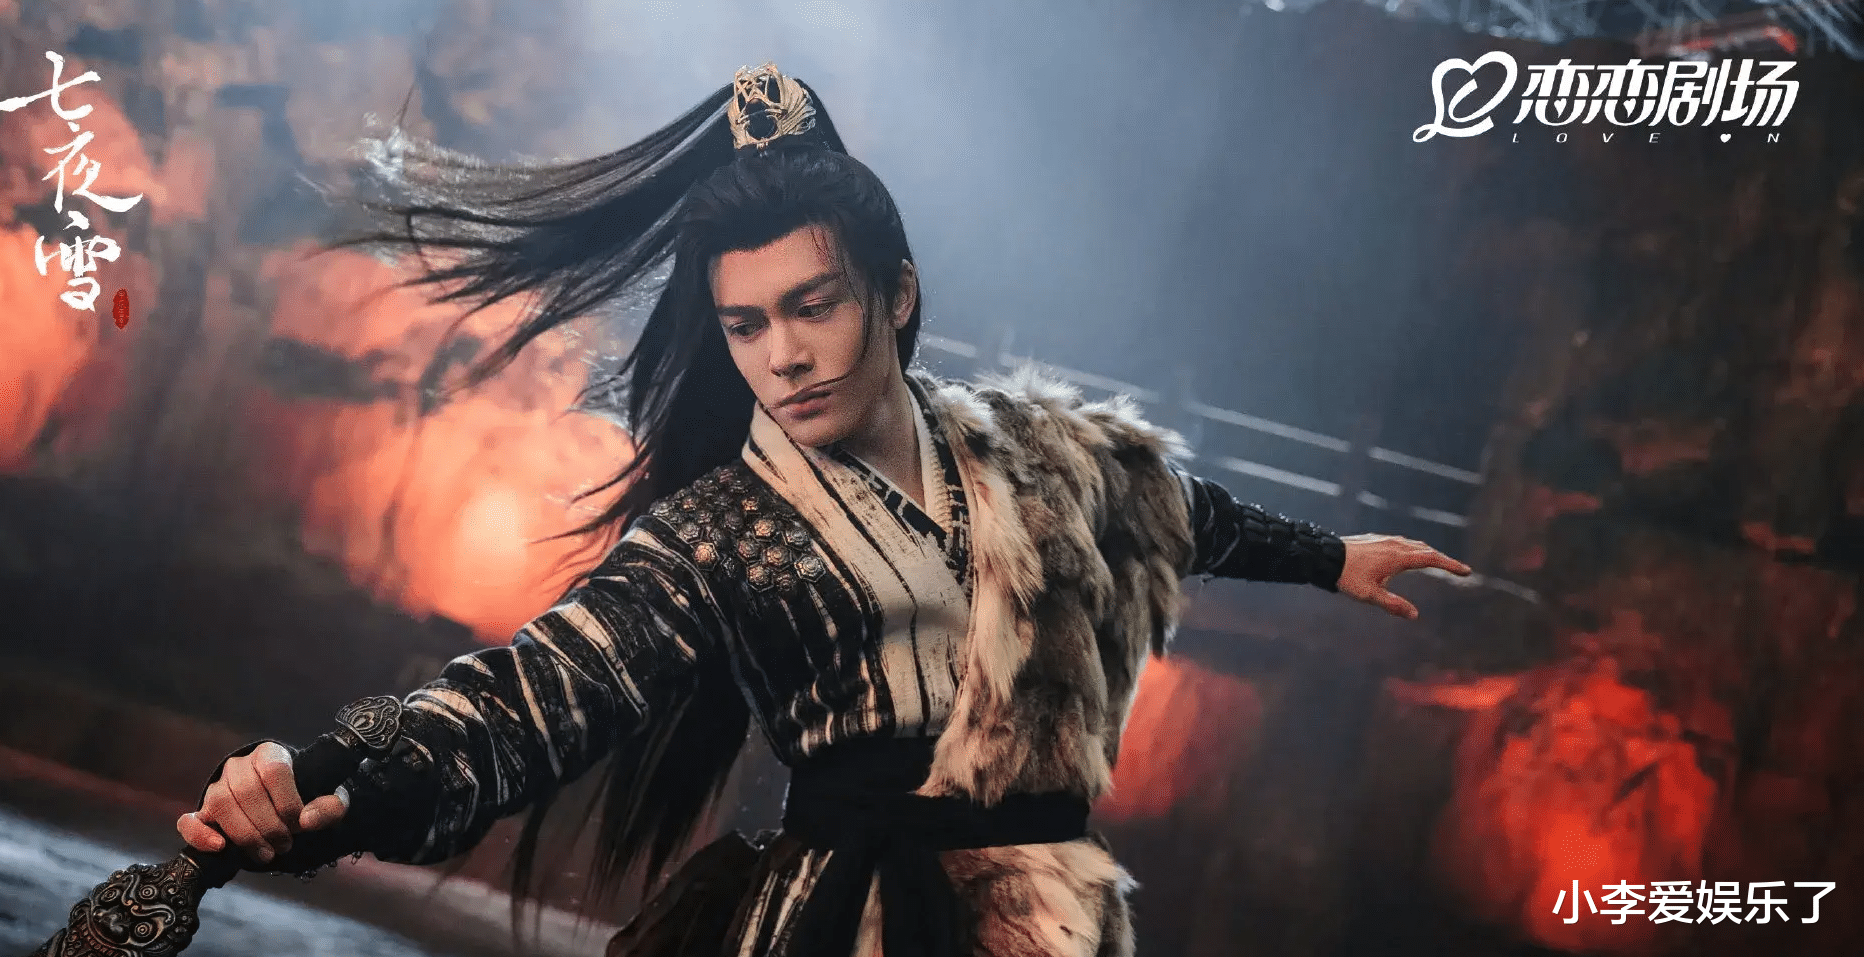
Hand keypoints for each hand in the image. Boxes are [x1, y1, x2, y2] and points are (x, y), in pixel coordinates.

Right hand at [176, 742, 348, 865]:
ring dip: (244, 834)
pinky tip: (220, 847)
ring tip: (265, 853)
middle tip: (284, 845)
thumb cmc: (307, 800)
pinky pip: (189, 821)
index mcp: (270, 754)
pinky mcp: (202, 812)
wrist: (284, 809)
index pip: (274, 770)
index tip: (299, 825)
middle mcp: (239, 766)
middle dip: (268, 825)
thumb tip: (307, 821)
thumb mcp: (330, 800)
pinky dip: (200, 835)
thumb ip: (330, 808)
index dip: (287, 801)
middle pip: (246, 791)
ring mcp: (216, 787)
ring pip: (220, 804)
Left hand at [1337, 533, 1471, 619]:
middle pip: (1426, 550)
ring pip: (1414, 544)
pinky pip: (1403, 542)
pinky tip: (1410, 555)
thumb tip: (1414, 615)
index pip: (1432, 559)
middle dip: (1444, 559)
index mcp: (1398, 557)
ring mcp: (1386, 540)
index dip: (1450, 565)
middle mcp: (1395, 545)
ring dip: (1429, 552)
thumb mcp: (1369, 595)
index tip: (1466, 571)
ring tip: (1438, 562)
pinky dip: (1414, 549)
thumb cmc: (1347, 577)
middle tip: (1458, 569)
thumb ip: (1392, 604)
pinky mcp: (1377, 539)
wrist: (1325, 556)